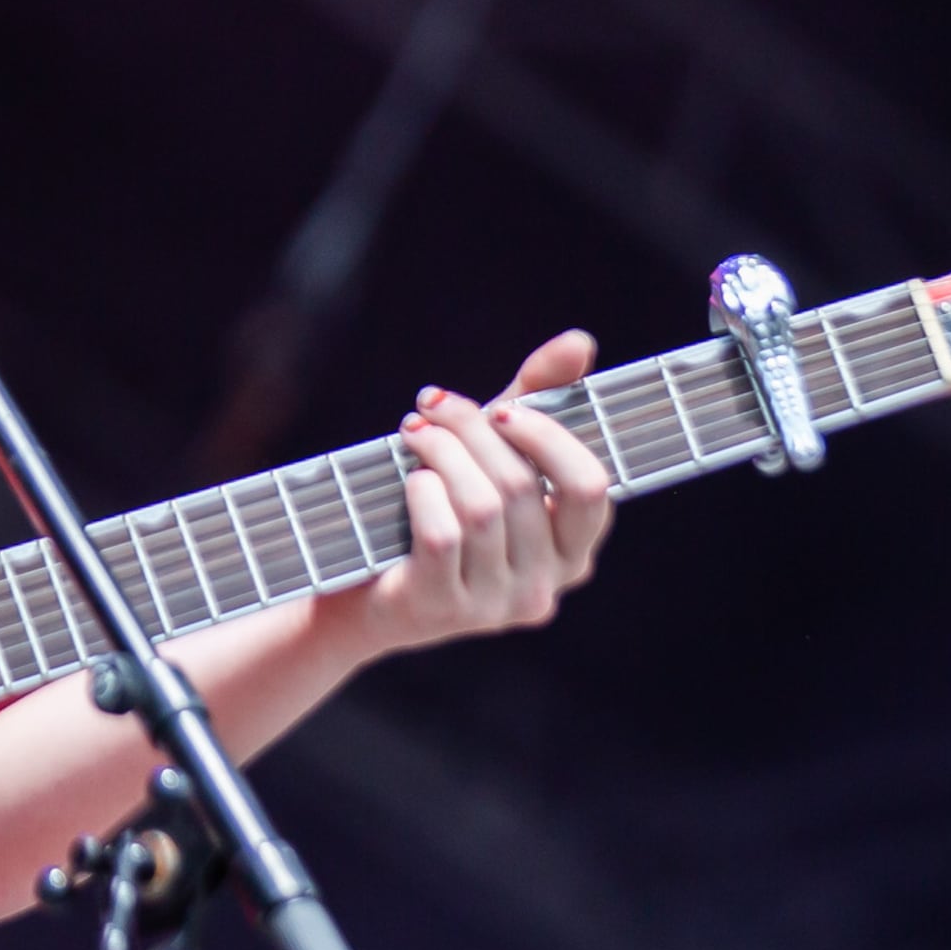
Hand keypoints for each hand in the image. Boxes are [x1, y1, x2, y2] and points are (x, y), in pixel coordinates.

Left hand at [324, 329, 616, 661]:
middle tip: (433, 405)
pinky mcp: (442, 607)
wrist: (362, 595)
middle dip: (472, 430)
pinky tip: (409, 479)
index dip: (546, 437)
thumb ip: (537, 400)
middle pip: (522, 486)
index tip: (500, 411)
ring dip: (441, 453)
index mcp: (572, 550)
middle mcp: (543, 585)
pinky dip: (423, 491)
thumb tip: (580, 342)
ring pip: (481, 507)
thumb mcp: (490, 455)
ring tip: (414, 432)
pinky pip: (442, 534)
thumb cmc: (439, 512)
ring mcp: (494, 604)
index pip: (589, 486)